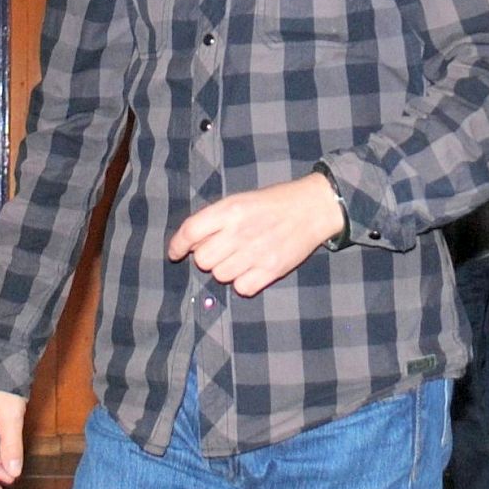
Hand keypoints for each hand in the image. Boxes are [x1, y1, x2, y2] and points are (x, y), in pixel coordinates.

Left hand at [165, 173, 343, 296]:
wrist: (312, 207)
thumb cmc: (273, 202)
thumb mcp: (240, 200)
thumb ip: (215, 219)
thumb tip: (191, 243)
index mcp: (229, 210)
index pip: (190, 231)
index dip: (178, 245)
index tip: (176, 252)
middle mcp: (240, 232)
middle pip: (203, 259)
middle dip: (206, 257)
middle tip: (221, 250)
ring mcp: (256, 252)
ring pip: (220, 276)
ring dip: (225, 270)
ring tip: (240, 257)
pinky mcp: (272, 269)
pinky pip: (242, 288)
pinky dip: (243, 283)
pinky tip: (252, 269)